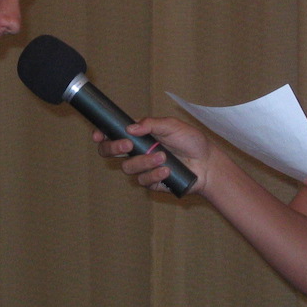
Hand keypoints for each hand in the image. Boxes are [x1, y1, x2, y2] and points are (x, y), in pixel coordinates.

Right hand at [93, 116, 209, 193]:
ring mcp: (142, 168)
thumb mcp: (172, 126)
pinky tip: (167, 170)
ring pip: (128, 167)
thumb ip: (151, 124)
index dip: (102, 134)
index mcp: (139, 135)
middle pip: (110, 152)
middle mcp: (137, 151)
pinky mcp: (151, 183)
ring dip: (144, 162)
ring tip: (163, 157)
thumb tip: (130, 128)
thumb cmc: (191, 141)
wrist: (207, 163)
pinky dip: (154, 175)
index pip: (113, 133)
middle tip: (128, 145)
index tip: (99, 135)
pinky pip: (143, 181)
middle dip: (114, 148)